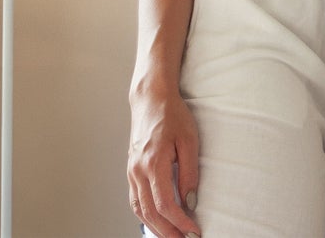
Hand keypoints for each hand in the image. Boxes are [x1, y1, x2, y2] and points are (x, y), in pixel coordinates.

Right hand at [128, 83, 200, 236]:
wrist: (151, 100)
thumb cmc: (172, 115)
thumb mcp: (189, 139)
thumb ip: (189, 171)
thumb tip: (191, 200)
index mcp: (153, 163)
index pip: (165, 204)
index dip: (179, 221)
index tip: (193, 230)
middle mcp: (138, 171)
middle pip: (150, 213)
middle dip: (167, 231)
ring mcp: (131, 172)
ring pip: (139, 210)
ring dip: (155, 227)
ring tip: (171, 237)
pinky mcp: (131, 171)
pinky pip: (135, 200)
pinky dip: (144, 216)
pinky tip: (155, 221)